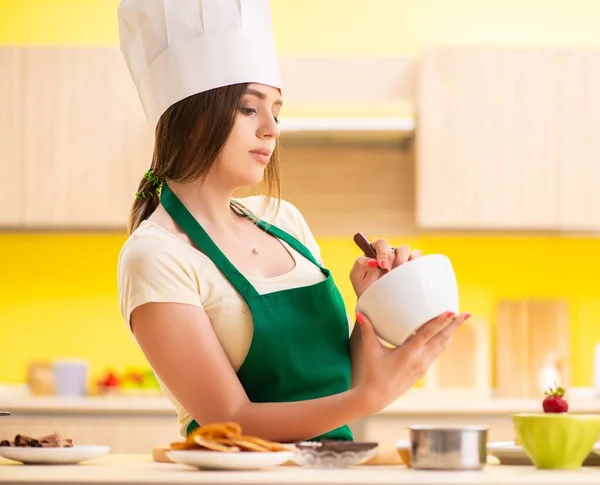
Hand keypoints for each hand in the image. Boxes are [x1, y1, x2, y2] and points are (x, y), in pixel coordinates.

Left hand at [350, 239, 421, 297]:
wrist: (376, 302)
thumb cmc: (364, 287)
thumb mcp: (356, 276)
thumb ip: (360, 264)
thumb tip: (371, 261)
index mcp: (375, 251)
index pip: (380, 243)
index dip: (382, 252)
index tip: (381, 265)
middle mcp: (389, 253)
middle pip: (394, 248)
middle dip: (391, 260)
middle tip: (388, 272)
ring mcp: (401, 258)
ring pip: (405, 250)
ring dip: (402, 261)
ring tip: (398, 274)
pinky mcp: (411, 266)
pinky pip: (416, 257)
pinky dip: (415, 262)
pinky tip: (409, 273)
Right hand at [354, 311, 470, 413]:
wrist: (377, 397)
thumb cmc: (373, 372)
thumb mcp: (370, 350)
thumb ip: (367, 330)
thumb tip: (360, 313)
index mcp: (409, 352)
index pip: (428, 333)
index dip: (440, 322)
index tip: (451, 312)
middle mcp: (420, 359)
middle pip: (442, 339)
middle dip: (455, 326)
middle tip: (466, 313)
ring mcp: (423, 366)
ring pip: (442, 346)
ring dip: (451, 333)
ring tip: (460, 322)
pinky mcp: (422, 370)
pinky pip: (437, 353)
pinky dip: (443, 342)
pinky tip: (446, 337)